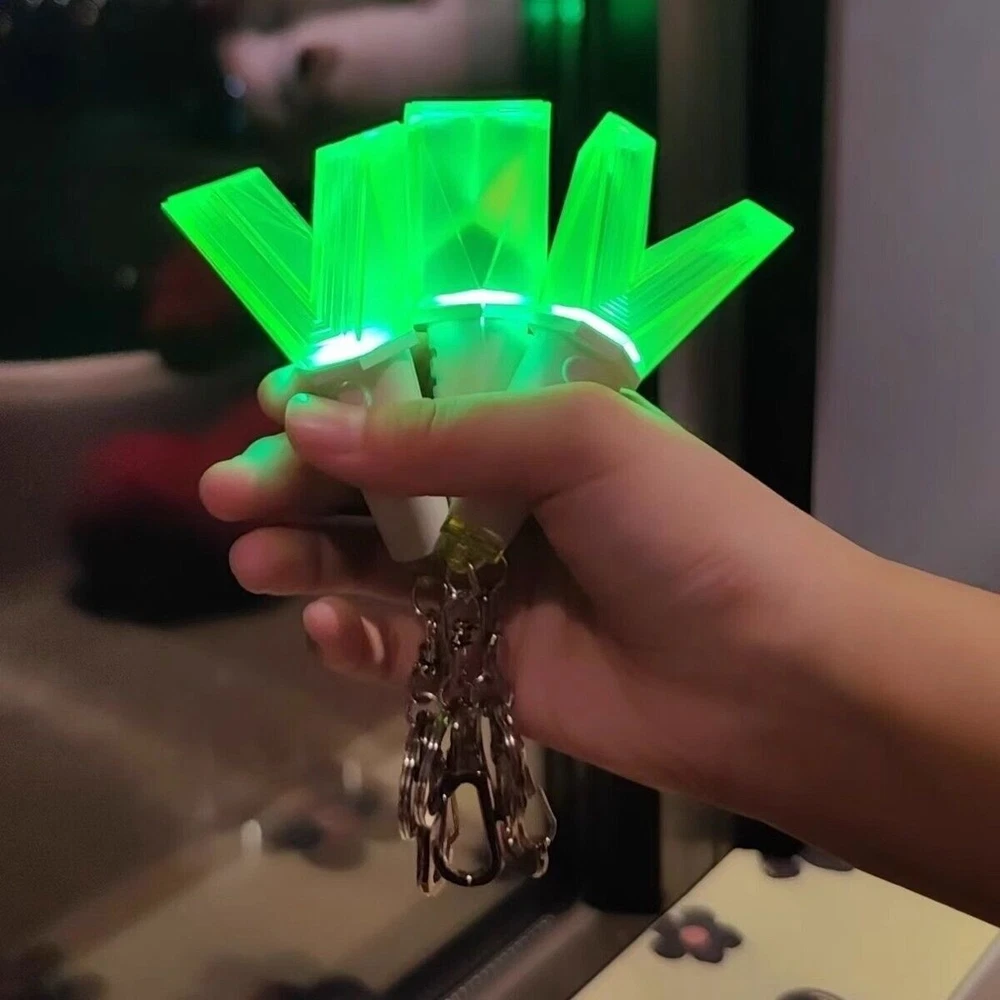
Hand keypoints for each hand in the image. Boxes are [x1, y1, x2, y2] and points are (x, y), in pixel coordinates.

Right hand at [200, 370, 861, 812]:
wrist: (774, 678)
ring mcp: (489, 585)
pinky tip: (326, 626)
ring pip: (374, 559)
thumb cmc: (686, 529)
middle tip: (230, 488)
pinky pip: (397, 648)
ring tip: (254, 555)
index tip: (275, 399)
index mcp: (530, 421)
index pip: (414, 391)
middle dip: (301, 478)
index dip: (341, 392)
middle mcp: (502, 496)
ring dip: (308, 552)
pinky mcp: (484, 667)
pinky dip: (354, 639)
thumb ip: (440, 434)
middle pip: (376, 478)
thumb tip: (307, 421)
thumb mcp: (575, 440)